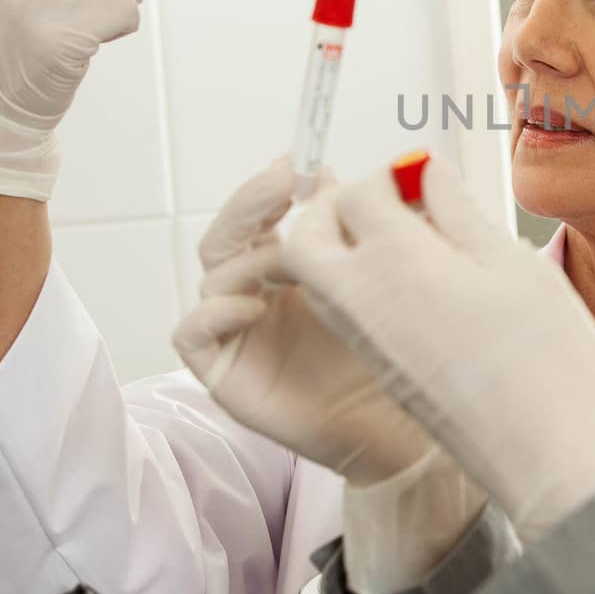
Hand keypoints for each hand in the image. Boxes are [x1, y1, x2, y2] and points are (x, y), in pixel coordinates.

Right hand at [171, 159, 435, 485]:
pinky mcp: (225, 373)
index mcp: (290, 269)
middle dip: (251, 203)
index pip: (262, 216)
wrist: (403, 429)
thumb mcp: (379, 279)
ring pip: (214, 275)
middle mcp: (258, 295)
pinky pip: (191, 334)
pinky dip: (214, 312)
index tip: (298, 164)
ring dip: (249, 259)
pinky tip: (254, 307)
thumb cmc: (396, 356)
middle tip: (282, 183)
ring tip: (293, 263)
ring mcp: (239, 333)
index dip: (271, 188)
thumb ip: (353, 230)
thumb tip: (334, 176)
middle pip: (229, 236)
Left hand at [284, 158, 594, 541]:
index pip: (357, 194)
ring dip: (344, 248)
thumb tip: (428, 176)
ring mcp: (368, 342)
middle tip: (390, 203)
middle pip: (308, 238)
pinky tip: (422, 286)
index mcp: (397, 261)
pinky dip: (363, 285)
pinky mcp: (384, 372)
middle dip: (336, 210)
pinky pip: (346, 312)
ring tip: (412, 242)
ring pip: (320, 278)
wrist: (547, 457)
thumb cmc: (546, 360)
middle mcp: (364, 300)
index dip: (391, 176)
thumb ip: (461, 213)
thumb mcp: (514, 265)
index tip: (429, 179)